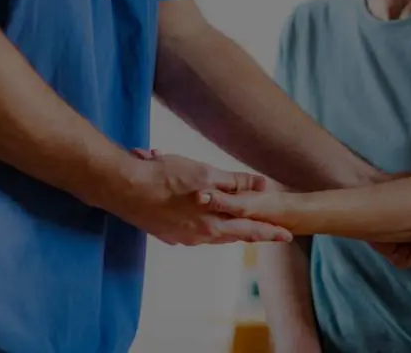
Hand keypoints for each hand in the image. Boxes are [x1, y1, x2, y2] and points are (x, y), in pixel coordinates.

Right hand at [111, 148, 291, 245]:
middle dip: (253, 232)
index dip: (269, 231)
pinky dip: (206, 224)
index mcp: (212, 222)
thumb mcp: (205, 174)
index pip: (249, 229)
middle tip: (272, 232)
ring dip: (229, 228)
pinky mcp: (167, 233)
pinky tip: (205, 216)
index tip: (287, 235)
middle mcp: (199, 235)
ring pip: (213, 234)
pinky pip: (195, 231)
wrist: (123, 187)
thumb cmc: (165, 176)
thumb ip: (234, 182)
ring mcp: (182, 236)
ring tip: (243, 225)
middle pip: (233, 235)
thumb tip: (262, 184)